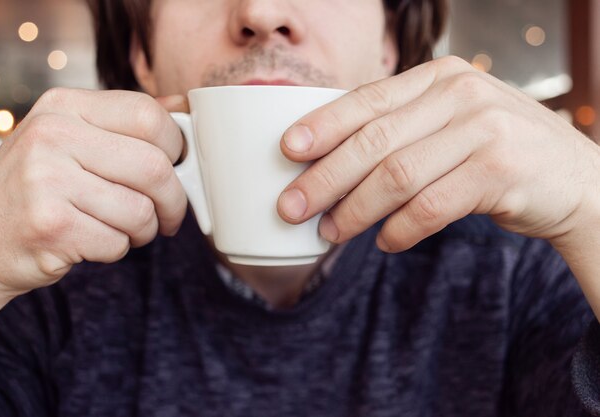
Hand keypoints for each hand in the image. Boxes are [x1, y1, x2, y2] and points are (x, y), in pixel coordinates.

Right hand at [0, 88, 187, 295]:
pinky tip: (94, 241)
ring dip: (144, 230)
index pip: (148, 114)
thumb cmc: (37, 188)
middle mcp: (51, 135)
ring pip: (141, 210)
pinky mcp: (50, 225)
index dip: (176, 147)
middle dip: (174, 199)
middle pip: (154, 166)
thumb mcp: (71, 138)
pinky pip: (118, 242)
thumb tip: (181, 103)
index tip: (176, 167)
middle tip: (169, 214)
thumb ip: (123, 122)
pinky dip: (117, 250)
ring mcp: (46, 180)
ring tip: (124, 228)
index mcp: (63, 105)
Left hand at [277, 56, 599, 252]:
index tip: (286, 151)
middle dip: (326, 178)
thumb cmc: (495, 153)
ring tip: (332, 232)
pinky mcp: (501, 171)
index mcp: (440, 77)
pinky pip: (432, 207)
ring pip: (397, 176)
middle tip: (292, 206)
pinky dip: (401, 229)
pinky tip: (385, 242)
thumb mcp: (451, 124)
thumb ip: (403, 129)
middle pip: (374, 142)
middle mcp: (461, 95)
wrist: (575, 180)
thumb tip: (328, 160)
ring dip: (356, 210)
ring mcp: (484, 130)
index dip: (323, 127)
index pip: (368, 100)